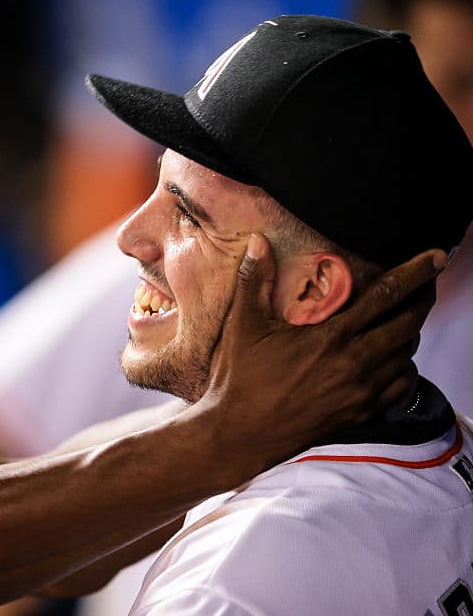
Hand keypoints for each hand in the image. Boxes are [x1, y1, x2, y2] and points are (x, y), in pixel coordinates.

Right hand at [201, 233, 443, 472]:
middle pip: (408, 323)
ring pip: (408, 353)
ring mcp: (362, 391)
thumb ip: (254, 280)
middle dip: (423, 299)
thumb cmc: (240, 377)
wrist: (242, 434)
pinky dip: (407, 367)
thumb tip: (257, 241)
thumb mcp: (242, 325)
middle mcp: (355, 363)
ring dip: (411, 331)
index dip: (415, 273)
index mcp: (330, 337)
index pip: (385, 296)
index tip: (436, 257)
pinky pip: (403, 385)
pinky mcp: (362, 412)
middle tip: (427, 284)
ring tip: (406, 317)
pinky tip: (395, 358)